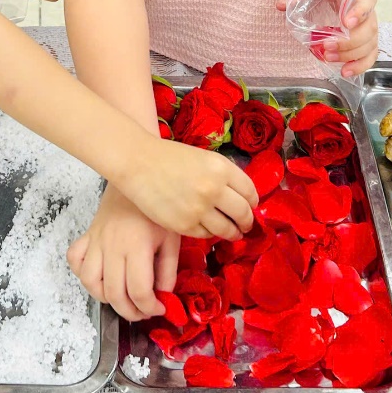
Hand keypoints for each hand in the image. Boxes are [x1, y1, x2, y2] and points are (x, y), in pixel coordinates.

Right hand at [68, 186, 179, 321]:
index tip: (160, 308)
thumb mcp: (172, 238)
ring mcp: (96, 242)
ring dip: (105, 298)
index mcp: (136, 247)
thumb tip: (164, 296)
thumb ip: (168, 270)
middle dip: (131, 311)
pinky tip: (100, 276)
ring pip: (90, 282)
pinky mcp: (87, 236)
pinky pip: (75, 260)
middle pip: (114, 293)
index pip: (139, 290)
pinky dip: (84, 274)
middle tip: (144, 311)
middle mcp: (112, 247)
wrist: (136, 175)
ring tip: (122, 298)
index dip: (150, 308)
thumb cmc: (156, 209)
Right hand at [115, 138, 256, 240]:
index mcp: (221, 168)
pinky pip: (206, 235)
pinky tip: (207, 229)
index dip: (253, 202)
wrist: (138, 163)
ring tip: (232, 233)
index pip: (250, 192)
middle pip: (243, 213)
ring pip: (227, 229)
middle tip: (245, 225)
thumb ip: (223, 175)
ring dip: (232, 233)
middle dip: (247, 222)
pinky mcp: (184, 225)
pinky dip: (209, 234)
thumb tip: (242, 197)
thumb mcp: (204, 158)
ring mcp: (199, 209)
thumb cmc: (170, 157)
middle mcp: (214, 189)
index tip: (251, 207)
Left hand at [277, 0, 379, 77]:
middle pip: (368, 29)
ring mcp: (370, 25)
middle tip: (326, 46)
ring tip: (328, 58)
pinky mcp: (369, 37)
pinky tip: (344, 72)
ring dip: (351, 55)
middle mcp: (370, 10)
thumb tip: (281, 5)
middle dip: (348, 42)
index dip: (359, 13)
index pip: (366, 1)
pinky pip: (371, 54)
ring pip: (370, 44)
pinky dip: (361, 65)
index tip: (346, 22)